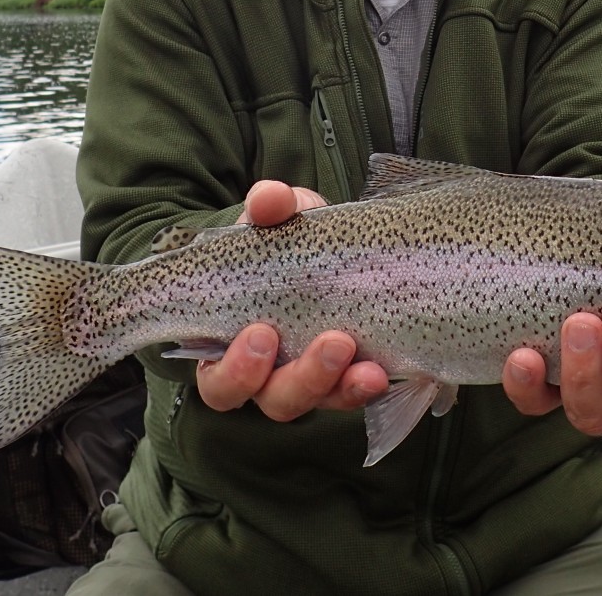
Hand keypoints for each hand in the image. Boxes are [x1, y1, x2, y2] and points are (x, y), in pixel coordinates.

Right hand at [195, 180, 388, 419]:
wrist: (319, 244)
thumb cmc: (281, 238)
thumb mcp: (275, 217)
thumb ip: (269, 206)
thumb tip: (270, 199)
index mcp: (229, 347)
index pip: (220, 381)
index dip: (235, 370)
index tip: (261, 333)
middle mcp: (266, 376)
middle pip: (274, 399)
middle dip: (302, 377)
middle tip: (331, 342)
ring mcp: (307, 381)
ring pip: (318, 402)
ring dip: (340, 385)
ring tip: (367, 366)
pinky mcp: (343, 378)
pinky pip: (352, 394)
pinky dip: (365, 386)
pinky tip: (381, 370)